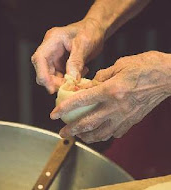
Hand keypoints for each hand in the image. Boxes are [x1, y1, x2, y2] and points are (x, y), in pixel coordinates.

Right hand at [31, 18, 104, 93]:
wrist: (96, 30)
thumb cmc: (90, 31)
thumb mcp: (84, 45)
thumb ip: (76, 62)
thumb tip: (71, 79)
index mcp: (52, 41)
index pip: (39, 59)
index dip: (43, 75)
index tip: (52, 89)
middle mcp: (51, 51)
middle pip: (44, 71)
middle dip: (56, 82)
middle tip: (71, 85)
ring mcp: (56, 58)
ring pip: (53, 77)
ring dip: (65, 82)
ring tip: (80, 76)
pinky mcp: (62, 64)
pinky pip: (62, 77)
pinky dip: (70, 79)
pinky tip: (82, 73)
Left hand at [50, 51, 170, 142]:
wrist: (167, 76)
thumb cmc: (145, 66)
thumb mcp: (120, 65)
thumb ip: (101, 77)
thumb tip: (90, 85)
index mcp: (111, 89)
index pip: (81, 101)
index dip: (65, 108)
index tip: (54, 114)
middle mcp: (116, 106)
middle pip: (88, 123)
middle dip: (72, 130)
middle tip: (62, 132)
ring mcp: (125, 116)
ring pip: (100, 133)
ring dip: (86, 136)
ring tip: (78, 136)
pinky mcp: (132, 121)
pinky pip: (114, 133)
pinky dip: (103, 135)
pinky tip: (98, 133)